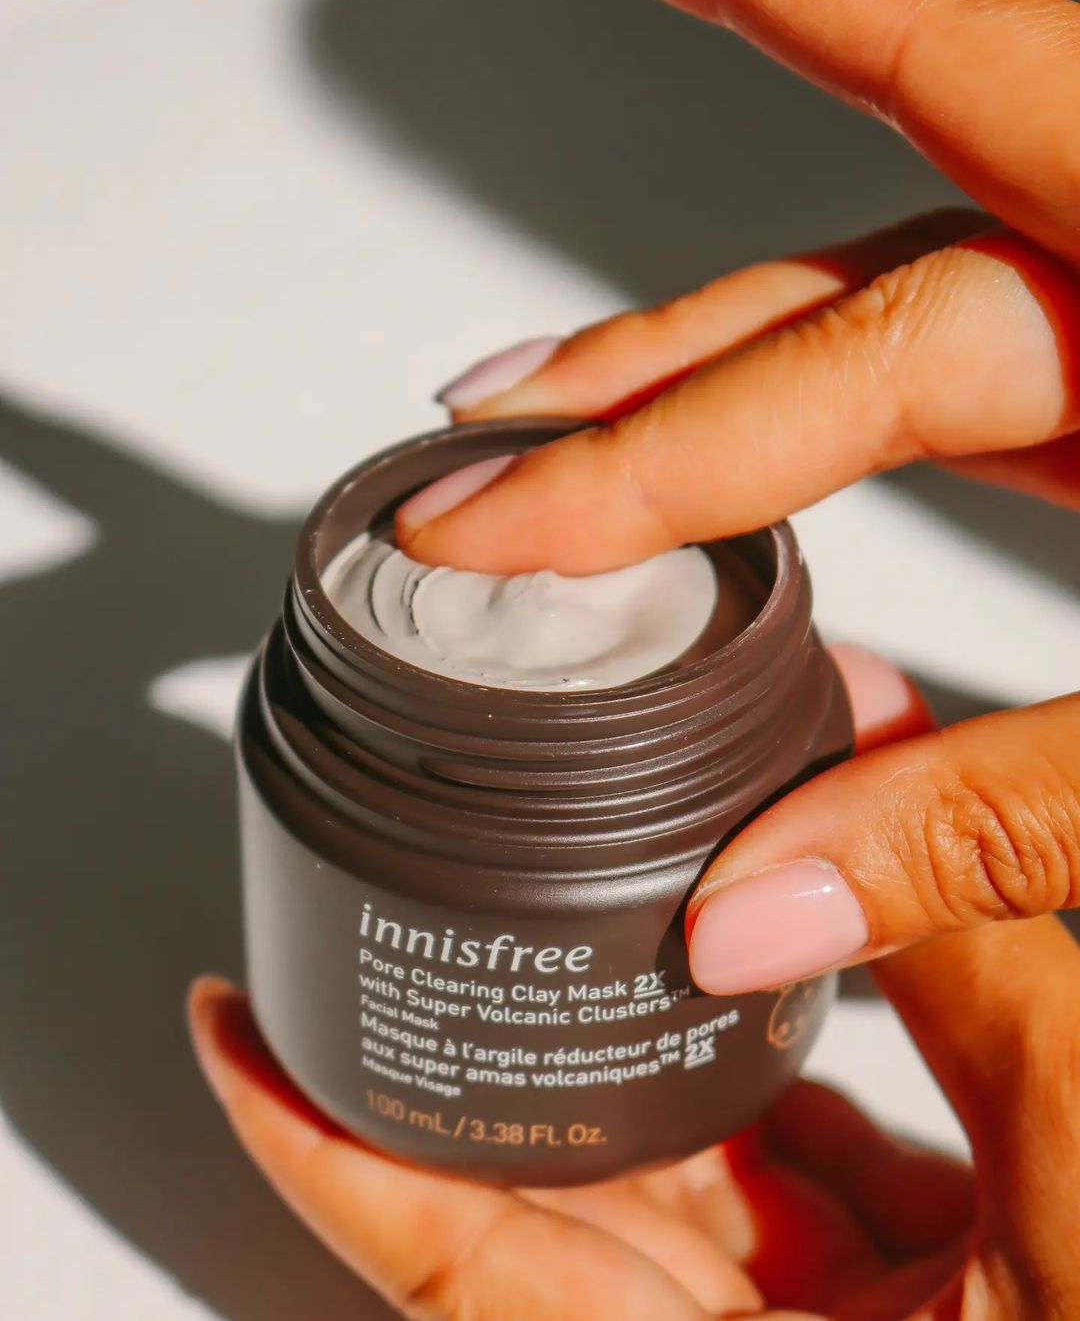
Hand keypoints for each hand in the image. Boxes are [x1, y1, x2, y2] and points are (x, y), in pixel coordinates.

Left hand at [188, 653, 1079, 1317]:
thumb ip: (958, 923)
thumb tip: (861, 731)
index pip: (465, 1281)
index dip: (326, 1158)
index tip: (237, 1037)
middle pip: (562, 1209)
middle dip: (489, 1064)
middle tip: (424, 922)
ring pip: (679, 1182)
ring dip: (636, 1049)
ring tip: (577, 912)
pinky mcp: (915, 1295)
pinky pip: (782, 1178)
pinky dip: (756, 1078)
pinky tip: (742, 969)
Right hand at [392, 0, 1079, 992]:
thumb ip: (1009, 821)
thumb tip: (758, 911)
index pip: (885, 338)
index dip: (673, 424)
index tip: (501, 490)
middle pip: (857, 290)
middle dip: (651, 361)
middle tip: (482, 428)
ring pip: (884, 302)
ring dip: (705, 350)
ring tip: (548, 400)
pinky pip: (941, 354)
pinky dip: (813, 397)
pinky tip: (718, 437)